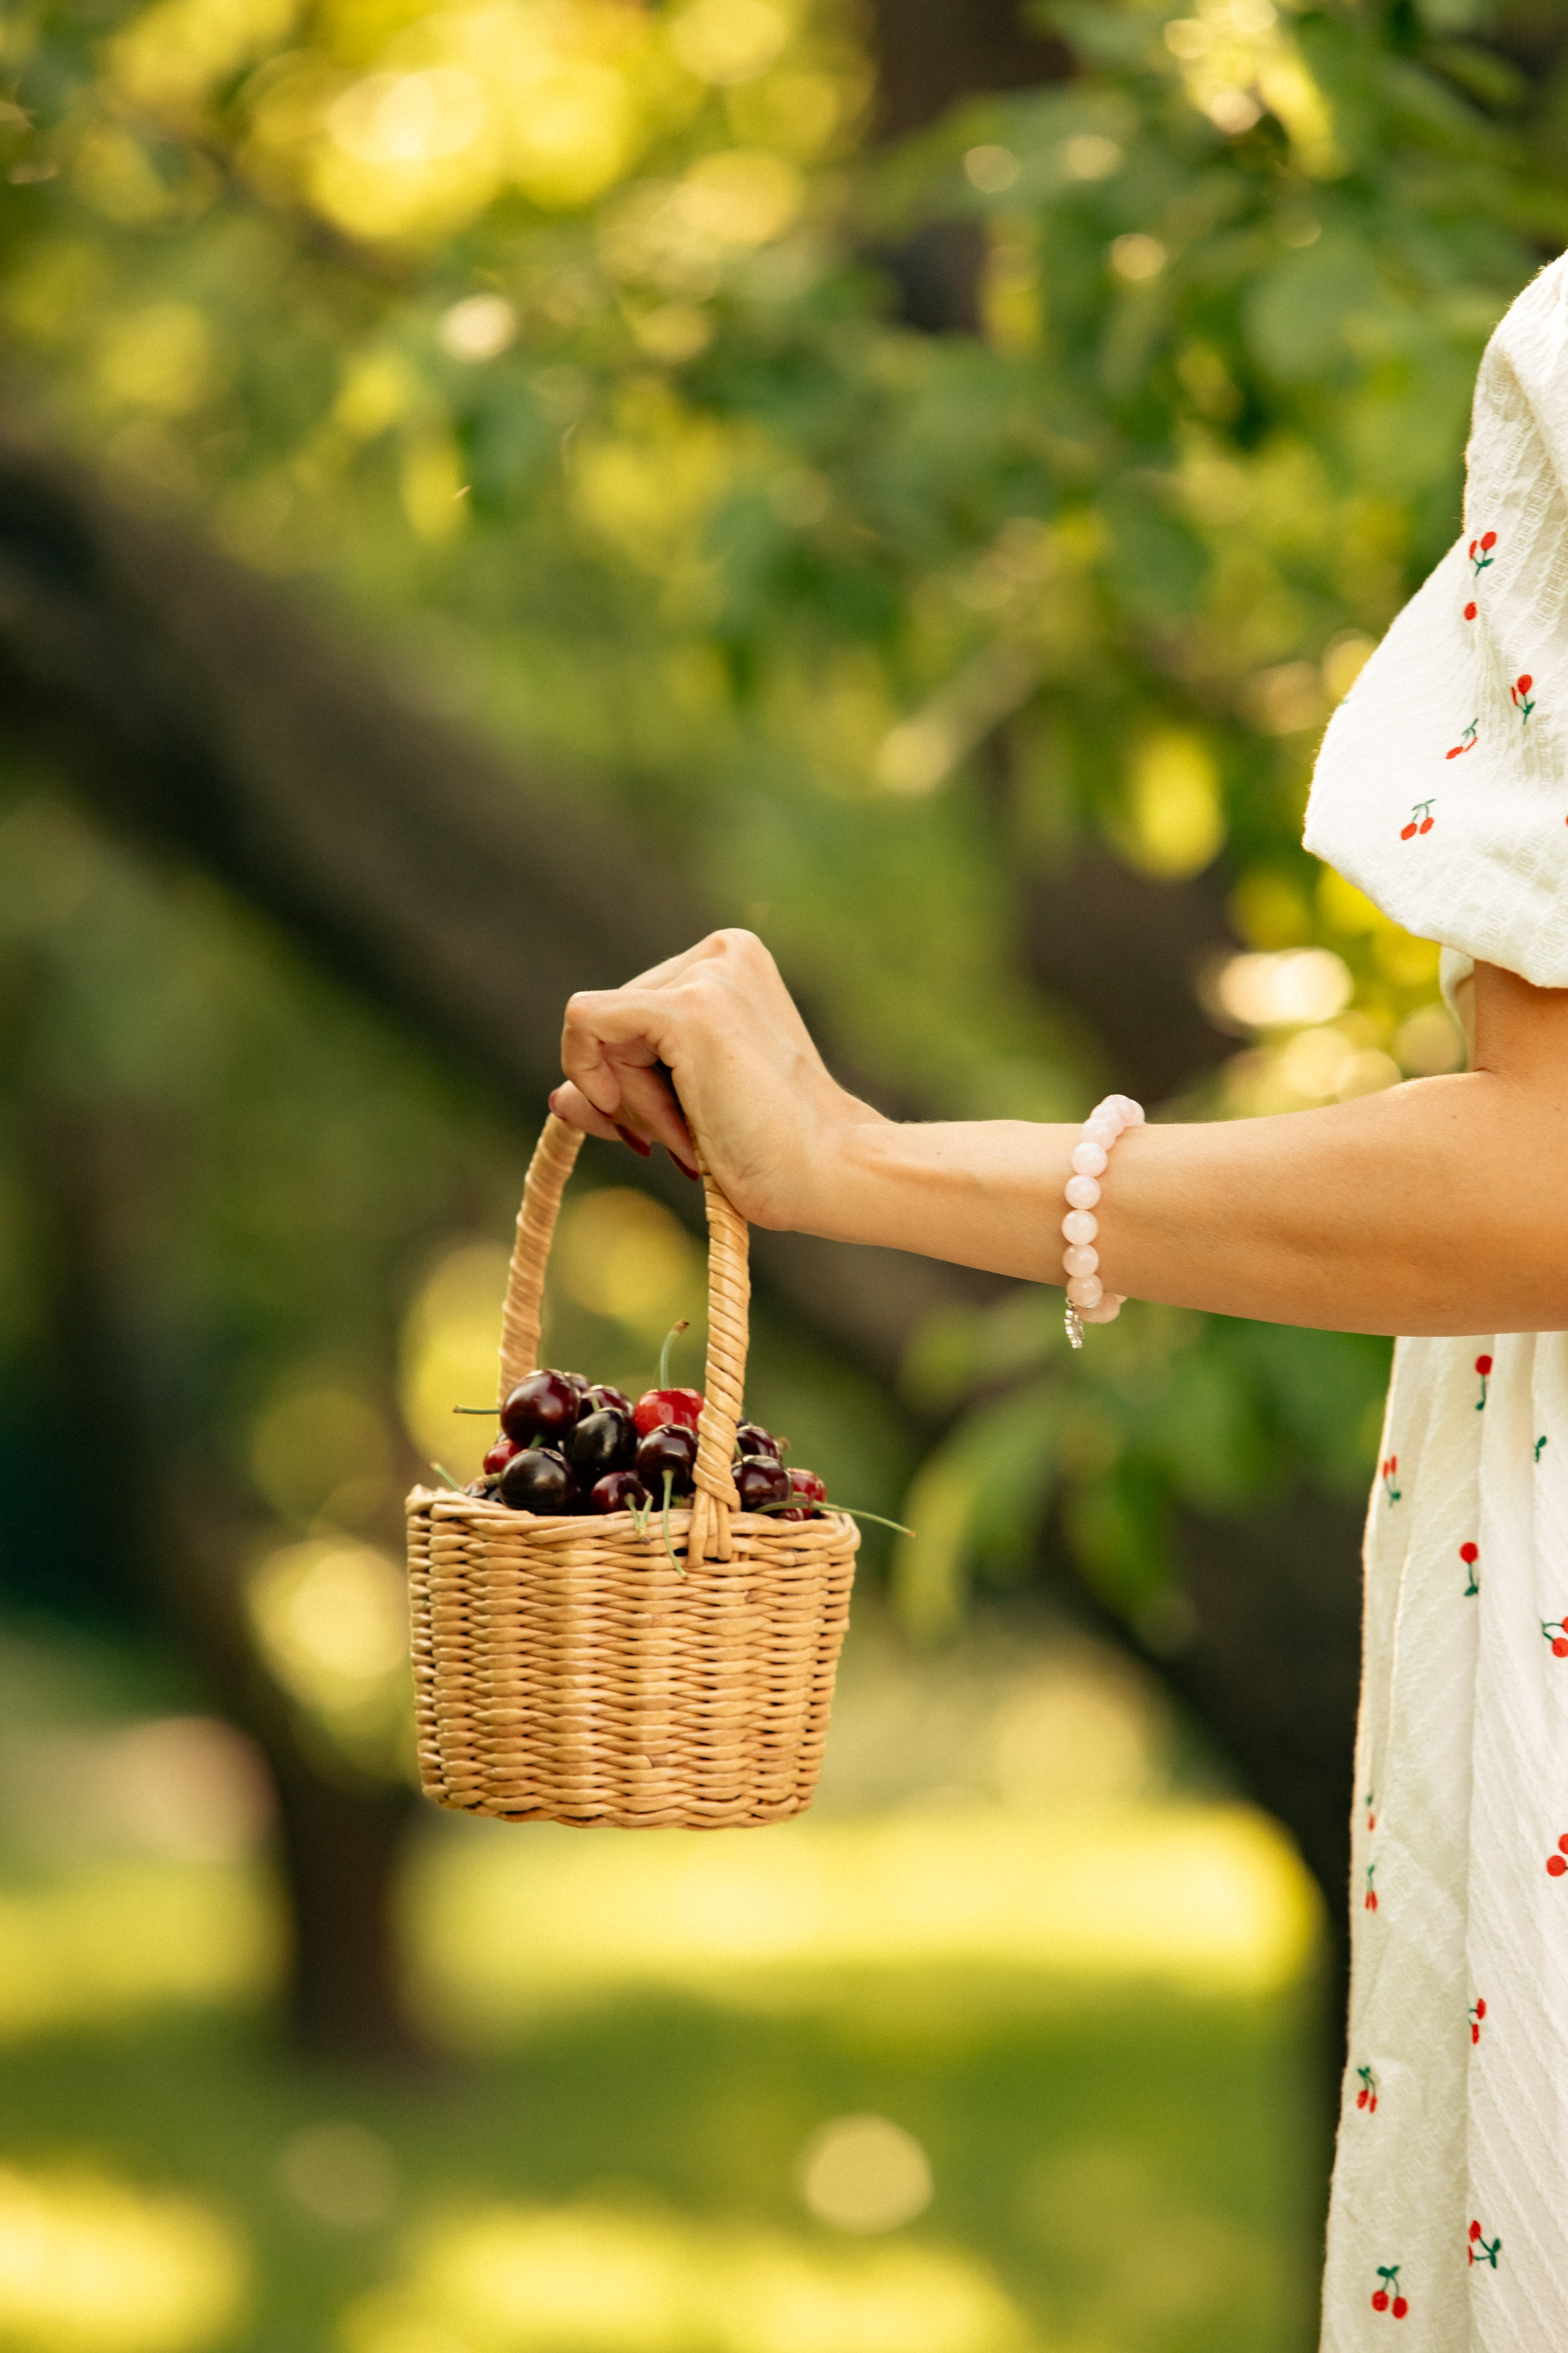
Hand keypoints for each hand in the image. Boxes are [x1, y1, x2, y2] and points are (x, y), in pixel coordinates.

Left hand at [552, 930, 882, 1228]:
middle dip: (631, 1095)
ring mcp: (708, 974)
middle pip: (613, 1021)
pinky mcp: (688, 1007)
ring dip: (631, 1103)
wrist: (826, 1172)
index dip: (630, 1081)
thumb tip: (558, 1097)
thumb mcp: (683, 1113)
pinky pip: (584, 1023)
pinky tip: (641, 1120)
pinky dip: (594, 1079)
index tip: (662, 1133)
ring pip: (599, 1031)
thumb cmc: (771, 1150)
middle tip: (686, 1142)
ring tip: (693, 1138)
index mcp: (732, 964)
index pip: (633, 1014)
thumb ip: (622, 1094)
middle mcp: (721, 952)